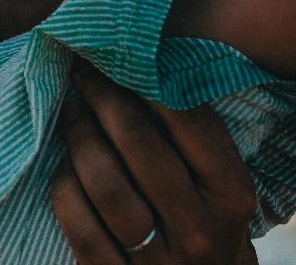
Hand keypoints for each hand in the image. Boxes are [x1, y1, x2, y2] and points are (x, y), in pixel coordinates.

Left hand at [48, 61, 258, 263]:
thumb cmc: (208, 231)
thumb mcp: (223, 194)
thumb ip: (197, 144)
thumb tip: (149, 65)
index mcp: (232, 197)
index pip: (189, 122)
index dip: (146, 79)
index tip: (117, 52)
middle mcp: (200, 229)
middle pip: (139, 144)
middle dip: (102, 96)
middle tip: (80, 67)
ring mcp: (158, 261)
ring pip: (104, 182)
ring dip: (78, 134)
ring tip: (68, 108)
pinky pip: (78, 222)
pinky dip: (64, 185)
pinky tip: (62, 164)